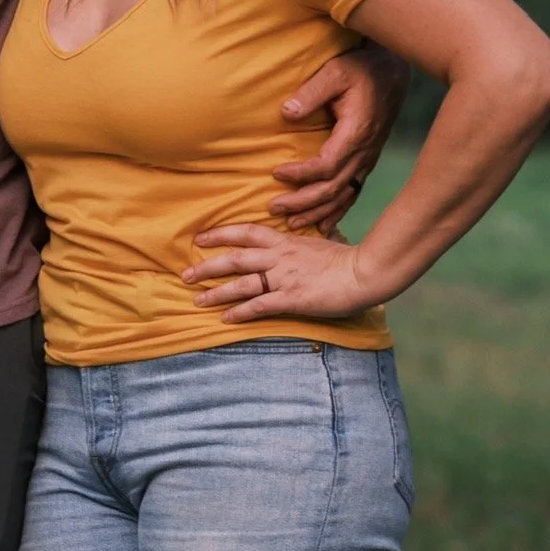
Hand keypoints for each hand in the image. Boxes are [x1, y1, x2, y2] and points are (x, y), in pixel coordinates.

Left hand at [182, 223, 381, 322]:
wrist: (362, 273)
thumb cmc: (345, 259)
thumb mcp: (318, 242)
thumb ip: (301, 242)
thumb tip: (299, 238)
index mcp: (284, 241)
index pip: (245, 232)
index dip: (220, 234)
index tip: (200, 238)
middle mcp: (278, 257)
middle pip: (235, 259)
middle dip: (207, 266)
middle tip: (186, 275)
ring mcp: (283, 278)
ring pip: (242, 284)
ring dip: (217, 292)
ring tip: (198, 300)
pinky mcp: (291, 299)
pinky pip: (260, 306)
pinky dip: (241, 312)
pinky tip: (226, 318)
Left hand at [269, 44, 408, 232]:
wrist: (393, 72)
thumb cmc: (362, 68)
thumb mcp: (335, 72)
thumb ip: (311, 92)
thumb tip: (286, 113)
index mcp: (355, 133)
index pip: (326, 166)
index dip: (301, 174)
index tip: (276, 173)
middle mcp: (364, 152)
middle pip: (332, 188)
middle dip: (303, 202)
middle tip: (274, 207)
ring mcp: (367, 159)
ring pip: (343, 196)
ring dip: (317, 212)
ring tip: (292, 223)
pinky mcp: (367, 161)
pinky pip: (353, 192)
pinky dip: (338, 211)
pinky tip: (324, 224)